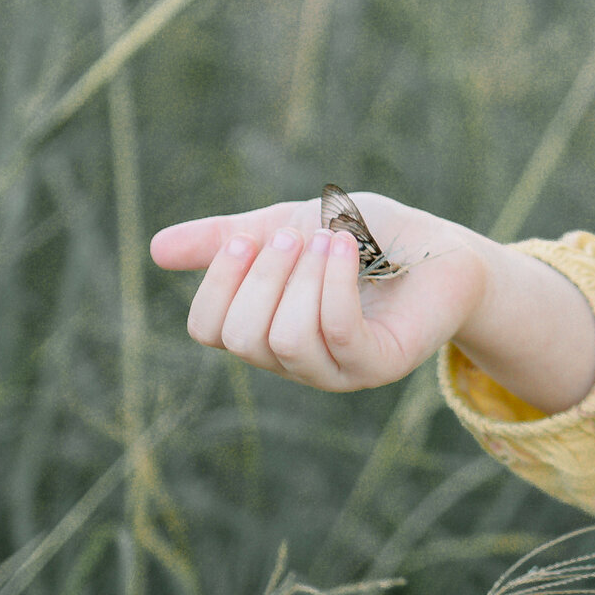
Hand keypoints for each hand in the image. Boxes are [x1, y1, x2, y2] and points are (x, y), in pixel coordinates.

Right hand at [150, 193, 487, 395]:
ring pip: (286, 340)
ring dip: (303, 277)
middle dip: (263, 275)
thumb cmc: (364, 237)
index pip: (207, 329)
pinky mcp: (378, 365)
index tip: (246, 237)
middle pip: (241, 338)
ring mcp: (336, 370)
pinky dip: (335, 283)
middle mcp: (293, 361)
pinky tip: (348, 246)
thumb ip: (228, 239)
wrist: (439, 245)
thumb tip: (155, 249)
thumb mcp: (287, 224)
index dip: (218, 281)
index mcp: (263, 329)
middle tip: (297, 232)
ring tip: (331, 236)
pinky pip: (337, 336)